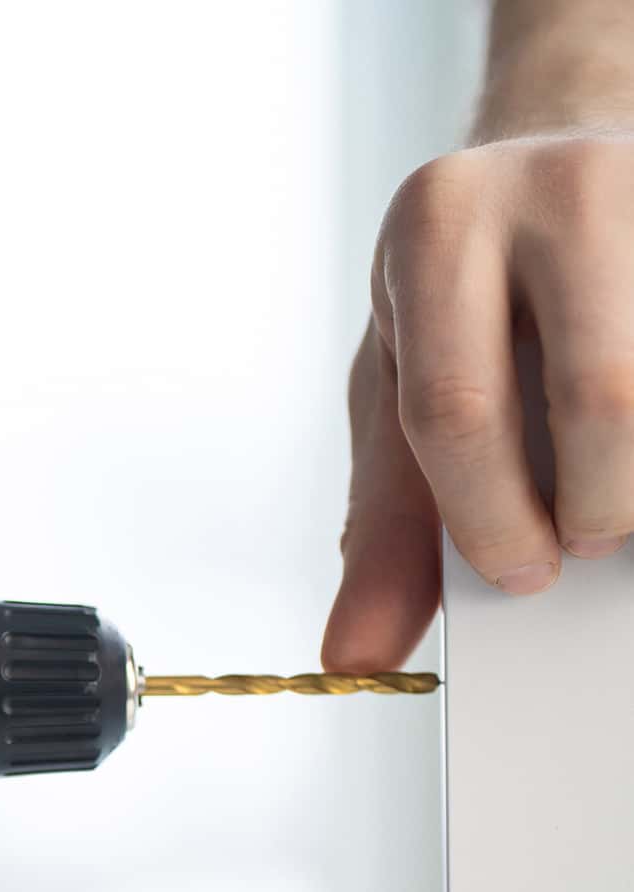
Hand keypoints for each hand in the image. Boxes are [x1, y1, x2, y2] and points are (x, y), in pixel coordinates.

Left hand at [324, 133, 633, 670]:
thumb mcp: (402, 387)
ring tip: (619, 494)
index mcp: (439, 225)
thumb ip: (386, 523)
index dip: (490, 516)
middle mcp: (556, 187)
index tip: (520, 572)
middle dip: (599, 500)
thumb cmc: (472, 300)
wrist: (564, 167)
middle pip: (606, 391)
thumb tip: (353, 656)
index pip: (456, 405)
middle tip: (586, 538)